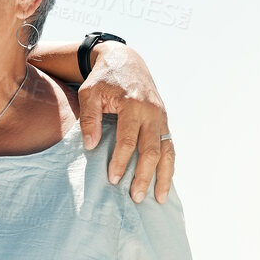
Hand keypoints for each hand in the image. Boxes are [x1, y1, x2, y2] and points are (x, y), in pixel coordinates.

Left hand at [76, 42, 174, 203]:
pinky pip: (170, 146)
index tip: (113, 179)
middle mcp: (152, 112)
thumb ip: (89, 118)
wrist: (126, 60)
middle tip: (135, 197)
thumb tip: (91, 146)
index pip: (128, 140)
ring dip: (163, 176)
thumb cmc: (104, 78)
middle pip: (151, 150)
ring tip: (158, 198)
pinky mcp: (164, 121)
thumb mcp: (89, 92)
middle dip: (144, 175)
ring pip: (167, 151)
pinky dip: (169, 166)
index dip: (121, 161)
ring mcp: (161, 117)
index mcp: (133, 104)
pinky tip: (164, 182)